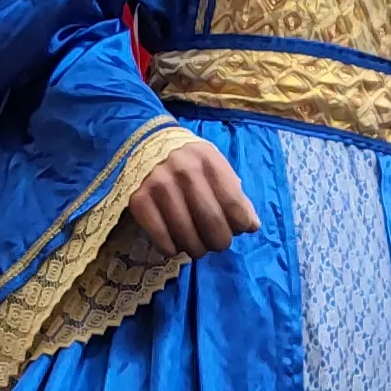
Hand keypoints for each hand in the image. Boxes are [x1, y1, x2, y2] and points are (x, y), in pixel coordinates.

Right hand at [122, 141, 258, 259]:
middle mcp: (184, 170)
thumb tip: (252, 226)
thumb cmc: (187, 159)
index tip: (238, 230)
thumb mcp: (213, 165)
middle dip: (219, 241)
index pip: (233, 202)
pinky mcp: (139, 200)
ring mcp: (159, 185)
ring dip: (196, 249)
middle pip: (211, 221)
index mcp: (208, 160)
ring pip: (186, 233)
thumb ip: (234, 193)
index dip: (240, 224)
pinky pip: (160, 236)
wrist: (143, 142)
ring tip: (197, 248)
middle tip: (217, 244)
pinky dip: (171, 248)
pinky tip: (175, 246)